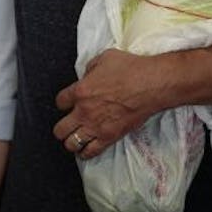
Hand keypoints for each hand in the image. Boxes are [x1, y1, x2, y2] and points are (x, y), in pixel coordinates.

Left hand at [53, 49, 167, 159]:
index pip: (60, 102)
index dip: (63, 103)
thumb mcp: (105, 58)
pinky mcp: (109, 137)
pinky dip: (86, 152)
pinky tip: (87, 148)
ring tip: (77, 138)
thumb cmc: (132, 69)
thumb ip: (91, 68)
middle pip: (59, 129)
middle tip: (69, 125)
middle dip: (62, 127)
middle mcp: (84, 111)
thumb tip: (88, 76)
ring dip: (72, 141)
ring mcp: (96, 126)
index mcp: (80, 91)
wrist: (151, 85)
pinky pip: (90, 152)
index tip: (69, 103)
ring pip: (71, 144)